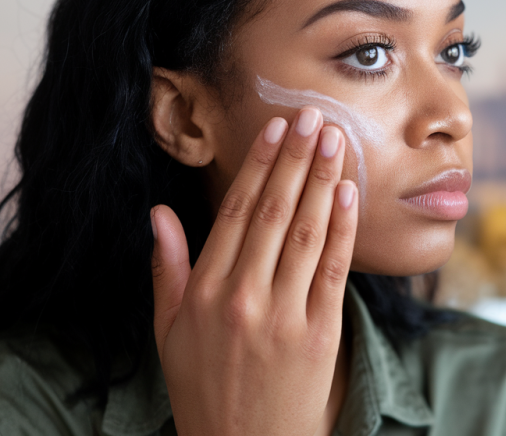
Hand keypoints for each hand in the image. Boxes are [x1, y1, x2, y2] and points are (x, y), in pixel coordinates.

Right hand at [150, 107, 357, 435]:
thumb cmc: (204, 387)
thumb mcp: (169, 331)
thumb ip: (167, 269)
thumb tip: (157, 214)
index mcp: (204, 292)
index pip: (236, 212)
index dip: (258, 165)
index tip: (275, 129)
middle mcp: (242, 297)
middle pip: (274, 212)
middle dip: (295, 159)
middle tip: (312, 116)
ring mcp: (283, 316)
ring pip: (305, 232)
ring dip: (322, 181)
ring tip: (334, 141)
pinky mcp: (320, 334)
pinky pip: (332, 269)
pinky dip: (341, 228)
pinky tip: (348, 194)